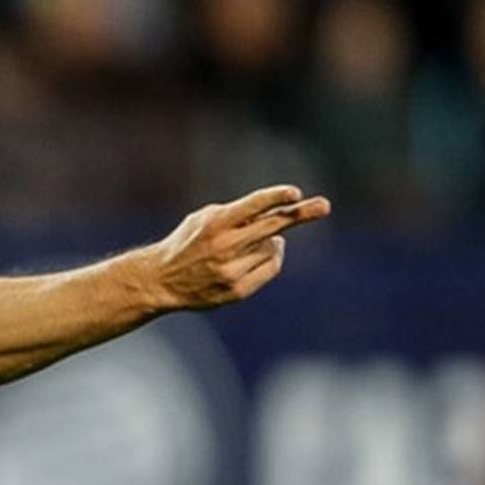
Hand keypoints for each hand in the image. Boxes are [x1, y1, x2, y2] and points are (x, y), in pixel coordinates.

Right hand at [147, 184, 330, 309]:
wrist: (161, 280)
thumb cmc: (187, 242)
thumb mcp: (203, 219)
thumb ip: (237, 214)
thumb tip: (278, 215)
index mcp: (215, 224)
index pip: (251, 206)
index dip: (274, 197)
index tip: (294, 193)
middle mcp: (224, 247)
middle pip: (272, 227)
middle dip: (300, 214)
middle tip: (324, 205)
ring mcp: (232, 270)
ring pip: (273, 247)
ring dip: (271, 240)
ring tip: (250, 242)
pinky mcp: (237, 290)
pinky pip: (271, 268)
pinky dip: (271, 257)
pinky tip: (257, 254)